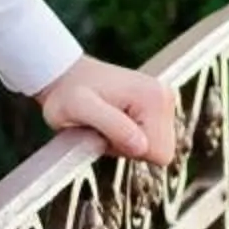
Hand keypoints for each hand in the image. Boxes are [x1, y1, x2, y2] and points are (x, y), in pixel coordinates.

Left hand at [37, 56, 178, 164]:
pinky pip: (148, 140)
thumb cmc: (67, 92)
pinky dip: (128, 138)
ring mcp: (162, 101)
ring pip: (153, 147)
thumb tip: (142, 146)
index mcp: (155, 98)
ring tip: (104, 123)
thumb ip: (113, 126)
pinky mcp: (154, 107)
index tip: (108, 133)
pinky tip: (111, 122)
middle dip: (130, 149)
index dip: (131, 152)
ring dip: (127, 144)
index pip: (160, 153)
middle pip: (160, 151)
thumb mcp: (80, 108)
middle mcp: (165, 97)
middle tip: (103, 129)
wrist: (64, 76)